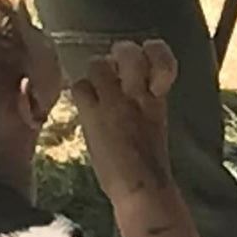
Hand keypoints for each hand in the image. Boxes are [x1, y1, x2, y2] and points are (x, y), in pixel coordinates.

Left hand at [68, 40, 181, 211]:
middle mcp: (139, 91)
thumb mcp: (155, 124)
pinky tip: (87, 110)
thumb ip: (145, 101)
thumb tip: (130, 90)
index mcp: (157, 94)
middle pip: (125, 48)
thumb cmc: (149, 166)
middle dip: (118, 57)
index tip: (148, 76)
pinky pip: (79, 87)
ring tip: (99, 95)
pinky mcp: (95, 115)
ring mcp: (116, 101)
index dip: (150, 53)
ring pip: (98, 63)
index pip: (156, 50)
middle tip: (116, 78)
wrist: (143, 188)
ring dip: (95, 76)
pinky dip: (80, 95)